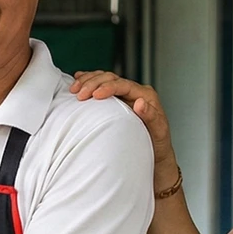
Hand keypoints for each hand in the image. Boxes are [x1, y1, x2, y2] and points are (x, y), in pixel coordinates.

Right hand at [68, 70, 176, 184]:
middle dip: (93, 83)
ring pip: (104, 79)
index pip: (124, 85)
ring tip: (74, 87)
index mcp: (145, 95)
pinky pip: (101, 85)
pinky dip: (89, 81)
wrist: (155, 154)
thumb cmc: (157, 144)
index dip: (107, 87)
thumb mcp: (158, 132)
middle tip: (79, 94)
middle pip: (111, 78)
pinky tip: (78, 80)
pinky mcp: (116, 100)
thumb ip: (151, 116)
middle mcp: (134, 92)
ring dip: (88, 81)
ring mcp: (124, 95)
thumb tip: (140, 102)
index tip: (94, 95)